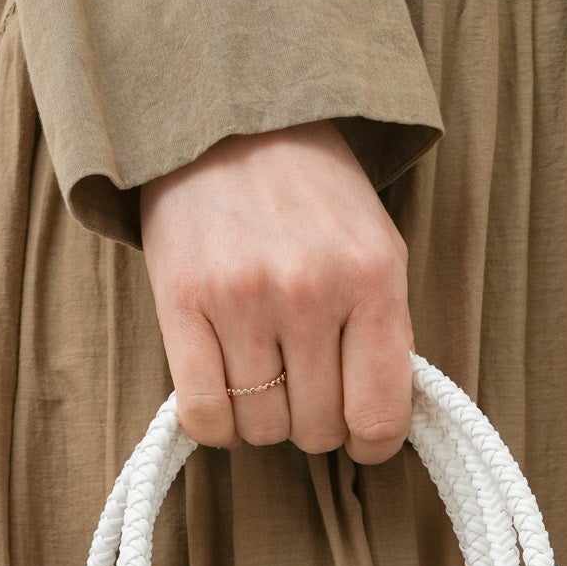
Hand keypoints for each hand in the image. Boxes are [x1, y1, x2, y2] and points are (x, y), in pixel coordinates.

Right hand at [140, 122, 413, 461]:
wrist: (231, 123)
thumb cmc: (312, 199)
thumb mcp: (375, 250)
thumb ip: (384, 336)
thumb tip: (377, 426)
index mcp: (371, 279)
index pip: (379, 416)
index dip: (371, 442)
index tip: (360, 433)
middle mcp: (309, 290)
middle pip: (316, 430)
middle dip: (313, 421)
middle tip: (303, 382)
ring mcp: (242, 297)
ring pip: (261, 428)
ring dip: (263, 418)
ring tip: (263, 373)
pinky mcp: (182, 302)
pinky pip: (205, 415)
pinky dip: (217, 424)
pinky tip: (226, 393)